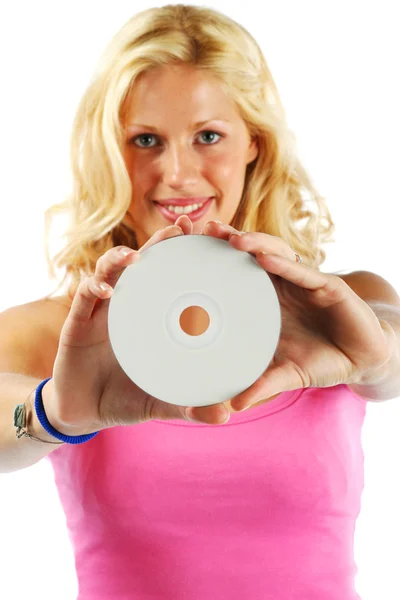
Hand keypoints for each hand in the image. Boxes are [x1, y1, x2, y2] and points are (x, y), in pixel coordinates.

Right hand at [46, 216, 230, 434]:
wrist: (86, 411)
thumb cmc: (128, 397)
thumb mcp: (162, 400)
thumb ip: (189, 405)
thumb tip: (225, 417)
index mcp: (151, 316)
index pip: (172, 278)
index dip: (188, 256)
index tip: (212, 238)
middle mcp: (128, 305)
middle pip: (145, 264)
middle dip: (162, 243)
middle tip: (182, 229)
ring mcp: (101, 311)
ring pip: (110, 271)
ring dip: (122, 258)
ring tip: (138, 256)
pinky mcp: (77, 322)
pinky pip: (83, 298)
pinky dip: (94, 289)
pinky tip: (107, 290)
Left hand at [200, 220, 391, 411]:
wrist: (360, 361)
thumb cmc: (319, 361)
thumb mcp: (286, 374)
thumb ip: (261, 384)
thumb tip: (232, 407)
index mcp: (267, 301)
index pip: (237, 274)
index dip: (215, 262)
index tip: (188, 252)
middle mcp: (283, 286)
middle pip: (252, 255)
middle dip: (229, 241)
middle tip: (203, 231)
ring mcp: (305, 283)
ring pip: (276, 254)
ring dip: (254, 244)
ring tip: (231, 239)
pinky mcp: (329, 287)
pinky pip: (304, 273)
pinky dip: (284, 265)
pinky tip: (264, 258)